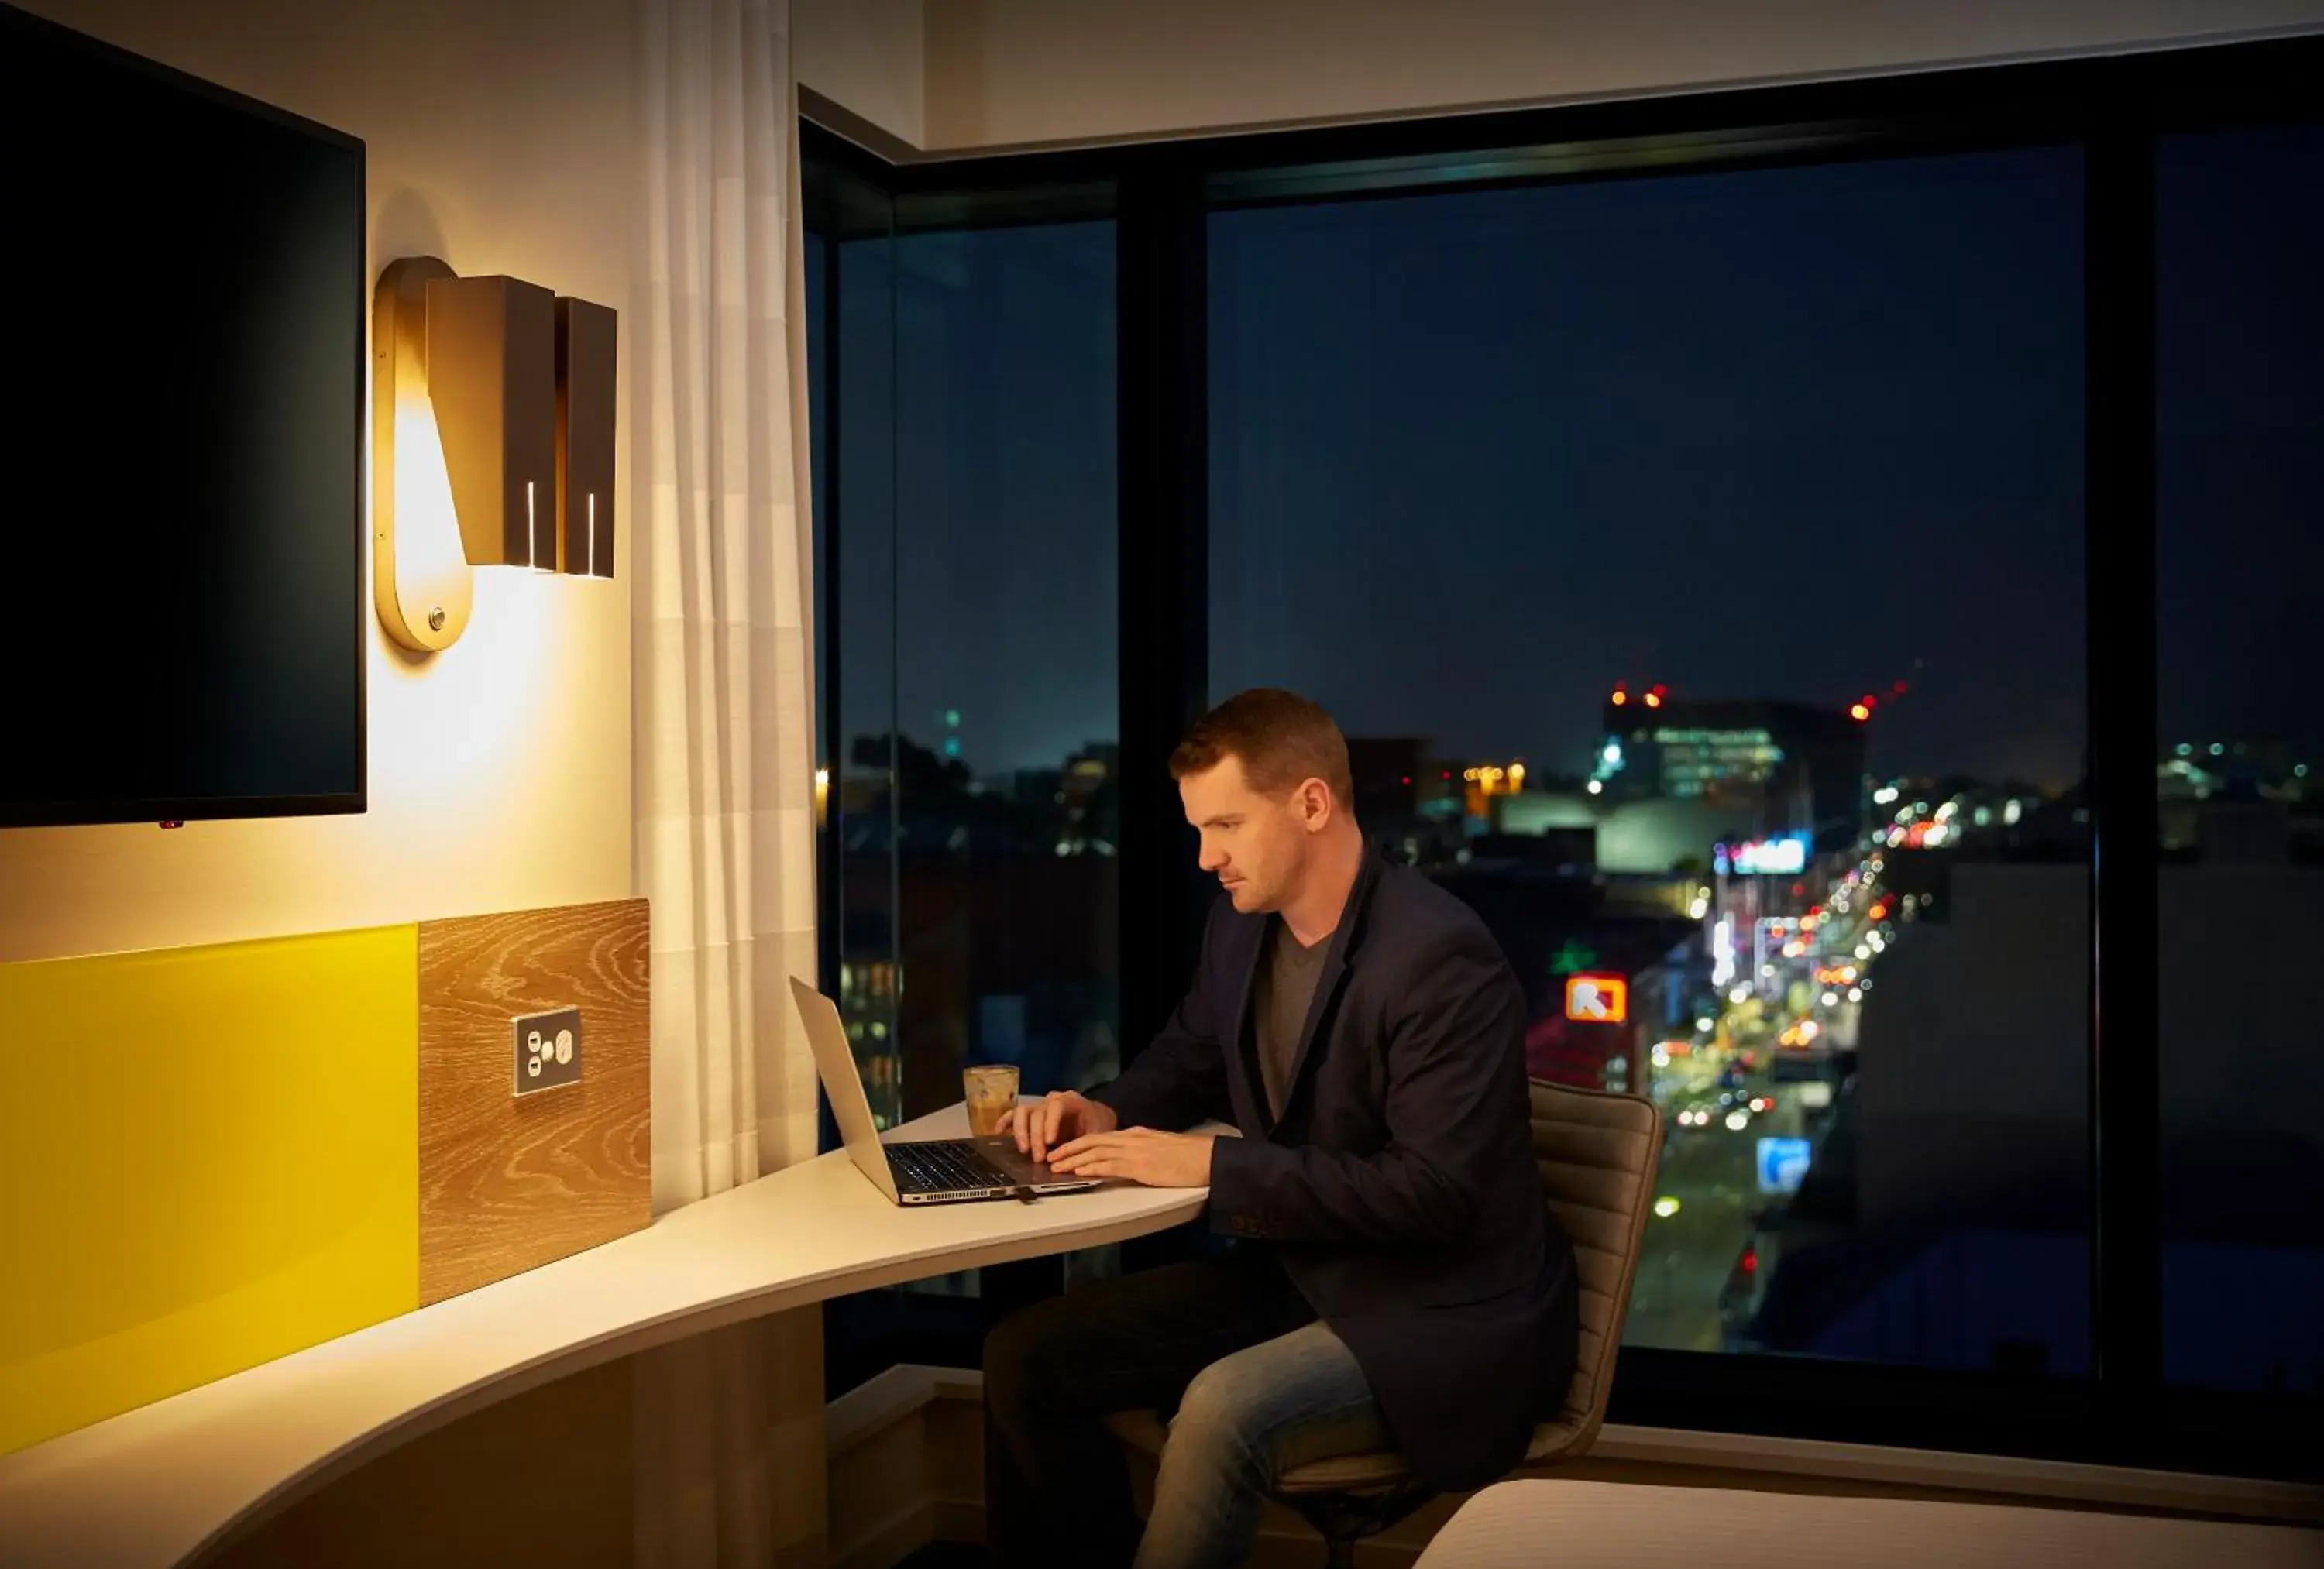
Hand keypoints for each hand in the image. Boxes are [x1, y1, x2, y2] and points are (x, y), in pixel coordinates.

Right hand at [998, 1089, 1117, 1164]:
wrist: (1094, 1116)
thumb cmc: (1096, 1124)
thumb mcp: (1097, 1132)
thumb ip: (1087, 1143)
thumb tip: (1075, 1160)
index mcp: (1070, 1101)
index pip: (1056, 1107)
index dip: (1050, 1123)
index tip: (1049, 1142)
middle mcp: (1051, 1100)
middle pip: (1036, 1113)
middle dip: (1035, 1137)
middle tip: (1038, 1157)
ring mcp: (1038, 1106)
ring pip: (1022, 1112)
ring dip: (1020, 1132)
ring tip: (1023, 1150)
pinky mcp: (1030, 1115)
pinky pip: (1013, 1115)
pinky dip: (1005, 1122)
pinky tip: (999, 1133)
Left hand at [1048, 1127, 1216, 1187]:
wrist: (1207, 1158)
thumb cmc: (1189, 1157)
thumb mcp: (1160, 1148)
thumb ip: (1142, 1150)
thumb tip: (1128, 1158)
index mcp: (1136, 1134)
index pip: (1101, 1136)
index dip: (1080, 1143)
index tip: (1064, 1150)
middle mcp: (1131, 1138)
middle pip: (1092, 1140)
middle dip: (1069, 1149)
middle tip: (1051, 1156)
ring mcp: (1134, 1150)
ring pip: (1095, 1152)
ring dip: (1072, 1159)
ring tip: (1055, 1166)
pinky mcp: (1139, 1165)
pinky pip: (1108, 1165)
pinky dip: (1090, 1167)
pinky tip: (1078, 1171)